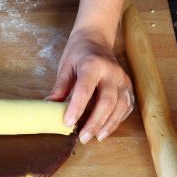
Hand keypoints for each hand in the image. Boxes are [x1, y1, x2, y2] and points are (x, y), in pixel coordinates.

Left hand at [48, 27, 133, 143]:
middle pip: (106, 101)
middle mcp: (111, 72)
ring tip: (95, 137)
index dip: (76, 108)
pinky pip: (126, 106)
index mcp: (92, 65)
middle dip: (95, 122)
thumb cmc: (78, 52)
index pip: (85, 89)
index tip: (68, 123)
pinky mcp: (128, 86)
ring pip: (120, 106)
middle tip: (83, 137)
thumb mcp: (65, 67)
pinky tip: (106, 128)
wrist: (96, 38)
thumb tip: (48, 108)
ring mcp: (122, 79)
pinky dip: (117, 120)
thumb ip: (60, 88)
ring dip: (108, 125)